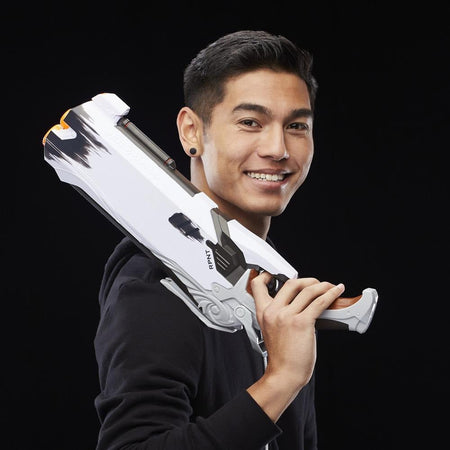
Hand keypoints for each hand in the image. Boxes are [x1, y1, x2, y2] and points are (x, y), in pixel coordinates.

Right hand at [247, 273, 344, 420]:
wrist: (284, 374)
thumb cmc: (281, 357)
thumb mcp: (271, 330)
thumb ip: (278, 315)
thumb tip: (297, 304)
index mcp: (263, 313)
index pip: (258, 285)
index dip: (267, 275)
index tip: (278, 274)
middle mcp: (274, 311)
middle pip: (290, 283)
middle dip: (307, 280)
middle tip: (315, 284)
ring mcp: (287, 316)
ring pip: (307, 290)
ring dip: (322, 285)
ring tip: (330, 287)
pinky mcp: (302, 323)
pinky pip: (319, 302)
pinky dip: (330, 294)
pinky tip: (336, 292)